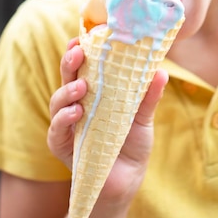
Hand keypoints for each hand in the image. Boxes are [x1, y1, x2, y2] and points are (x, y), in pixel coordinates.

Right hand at [48, 39, 167, 200]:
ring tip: (82, 86)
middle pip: (66, 77)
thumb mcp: (142, 119)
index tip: (84, 36)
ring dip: (67, 91)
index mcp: (93, 93)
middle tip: (79, 51)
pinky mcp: (62, 145)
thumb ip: (148, 97)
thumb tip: (161, 71)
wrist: (127, 181)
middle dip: (69, 62)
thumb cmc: (131, 146)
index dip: (79, 50)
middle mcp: (76, 104)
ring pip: (57, 101)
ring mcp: (67, 124)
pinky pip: (56, 129)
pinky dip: (64, 119)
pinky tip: (76, 113)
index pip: (82, 67)